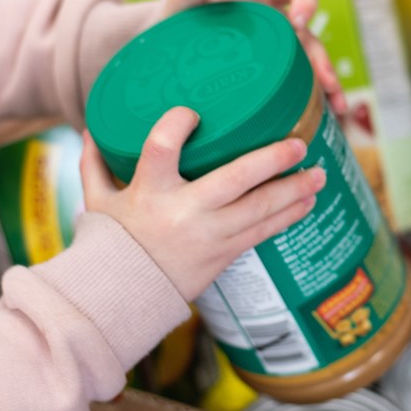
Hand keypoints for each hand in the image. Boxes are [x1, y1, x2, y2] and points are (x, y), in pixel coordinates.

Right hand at [78, 106, 326, 300]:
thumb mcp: (96, 201)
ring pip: (259, 210)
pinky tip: (307, 201)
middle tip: (298, 142)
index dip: (177, 126)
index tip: (192, 112)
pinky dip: (288, 216)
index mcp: (148, 192)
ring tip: (318, 173)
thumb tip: (92, 127)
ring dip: (293, 190)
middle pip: (233, 180)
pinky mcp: (224, 255)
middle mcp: (183, 213)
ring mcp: (208, 236)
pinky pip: (262, 233)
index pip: (161, 148)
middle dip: (270, 160)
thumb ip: (94, 164)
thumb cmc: (112, 243)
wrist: (123, 298)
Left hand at [160, 0, 345, 115]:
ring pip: (309, 67)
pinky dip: (311, 105)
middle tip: (326, 80)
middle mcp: (274, 26)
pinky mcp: (268, 80)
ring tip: (337, 108)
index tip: (299, 21)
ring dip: (328, 85)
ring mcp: (273, 55)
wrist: (158, 50)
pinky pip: (295, 90)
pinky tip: (320, 124)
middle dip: (323, 58)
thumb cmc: (173, 17)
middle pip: (310, 36)